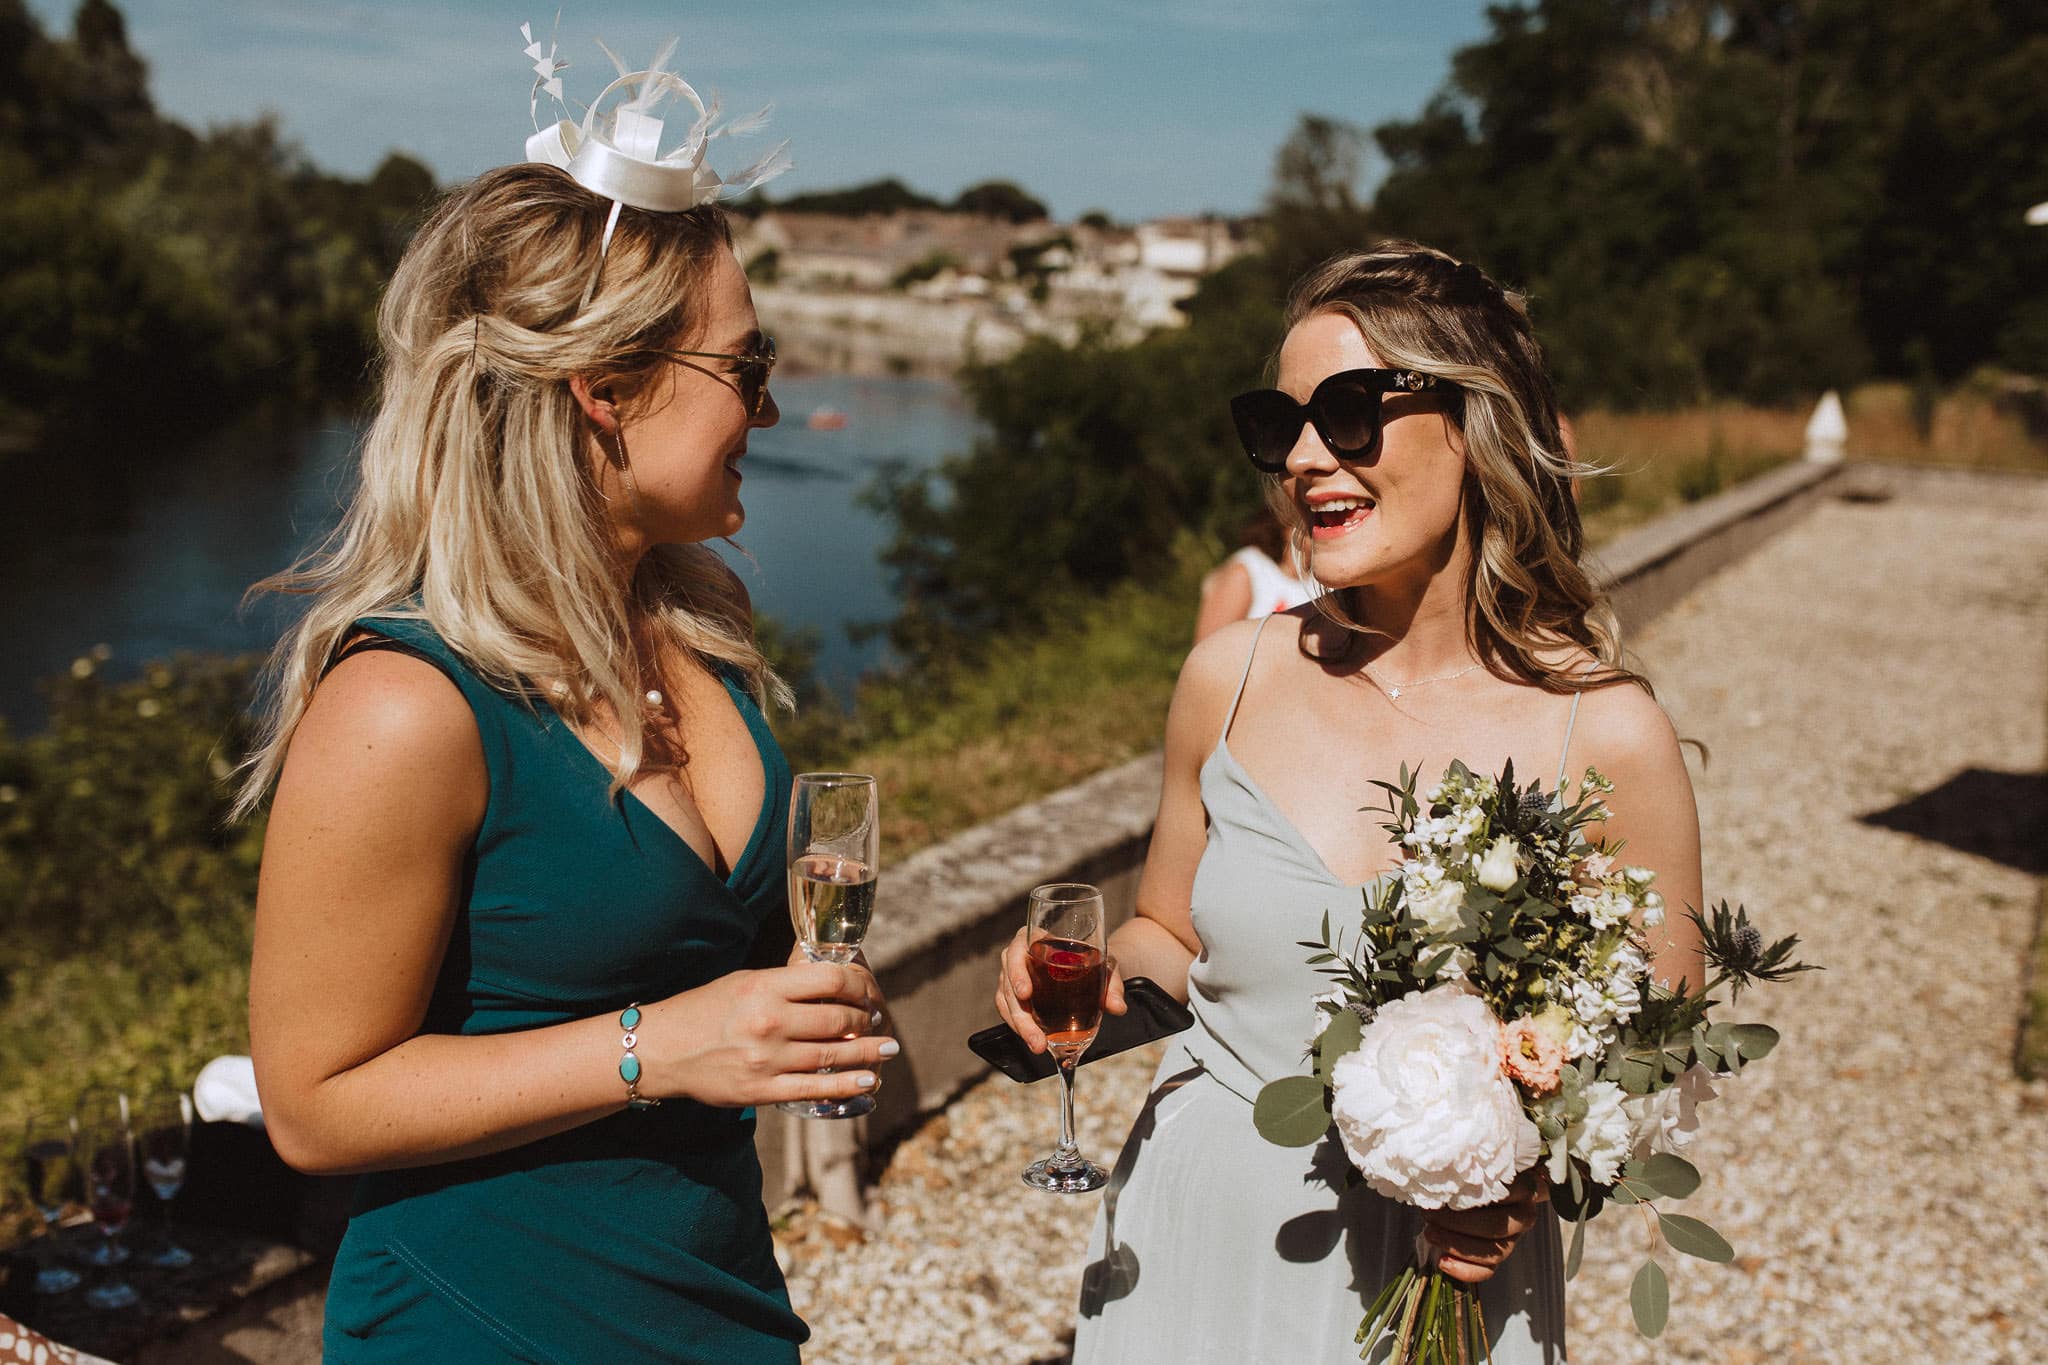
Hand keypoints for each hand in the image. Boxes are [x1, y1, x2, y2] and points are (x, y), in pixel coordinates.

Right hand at [645, 960, 895, 1108]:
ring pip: (833, 1055)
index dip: (860, 986)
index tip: (868, 993)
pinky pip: (814, 1089)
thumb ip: (785, 983)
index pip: (831, 980)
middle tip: (879, 1023)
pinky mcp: (760, 1090)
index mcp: (765, 986)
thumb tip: (831, 984)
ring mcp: (766, 1059)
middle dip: (866, 1022)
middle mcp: (769, 1021)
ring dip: (868, 1054)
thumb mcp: (744, 981)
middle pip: (838, 1020)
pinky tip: (868, 1080)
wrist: (661, 1049)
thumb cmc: (704, 1010)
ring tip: (888, 1051)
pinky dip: (846, 1085)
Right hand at [994, 927, 1125, 1053]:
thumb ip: (1112, 985)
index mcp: (1037, 939)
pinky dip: (1018, 1027)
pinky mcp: (1014, 995)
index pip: (1017, 950)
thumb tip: (1118, 1007)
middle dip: (1021, 1014)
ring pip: (1006, 1001)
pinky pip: (1009, 1011)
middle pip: (1008, 982)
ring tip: (1038, 1046)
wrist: (1093, 969)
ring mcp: (1013, 976)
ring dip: (1020, 1026)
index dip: (1017, 972)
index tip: (1025, 994)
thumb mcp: (1107, 967)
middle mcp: (1019, 955)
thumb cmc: (1095, 961)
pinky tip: (1034, 1040)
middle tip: (1037, 1038)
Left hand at [1418, 1166, 1548, 1284]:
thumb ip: (1465, 1173)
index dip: (1469, 1196)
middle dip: (1457, 1224)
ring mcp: (1515, 1238)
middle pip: (1495, 1226)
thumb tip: (1436, 1181)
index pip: (1502, 1195)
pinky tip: (1442, 1262)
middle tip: (1429, 1215)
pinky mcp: (1502, 1255)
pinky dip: (1464, 1270)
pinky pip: (1488, 1271)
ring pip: (1493, 1252)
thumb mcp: (1474, 1167)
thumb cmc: (1477, 1174)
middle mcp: (1523, 1215)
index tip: (1442, 1191)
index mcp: (1521, 1188)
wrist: (1489, 1187)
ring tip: (1430, 1233)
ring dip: (1456, 1246)